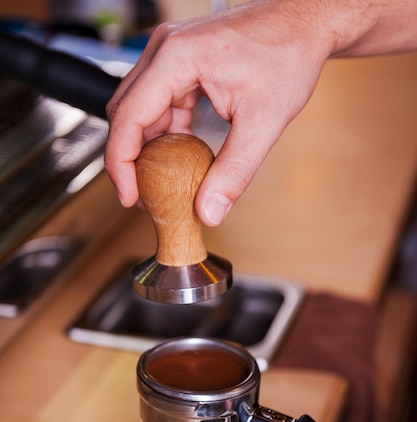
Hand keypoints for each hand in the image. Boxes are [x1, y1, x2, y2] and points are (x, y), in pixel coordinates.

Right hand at [105, 0, 333, 223]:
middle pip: (125, 113)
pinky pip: (158, 103)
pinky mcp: (179, 63)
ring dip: (147, 147)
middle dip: (129, 159)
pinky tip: (178, 156)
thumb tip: (210, 211)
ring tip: (160, 182)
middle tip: (144, 196)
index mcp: (177, 58)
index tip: (129, 196)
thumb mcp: (264, 121)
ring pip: (139, 109)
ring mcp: (169, 54)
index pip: (128, 117)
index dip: (120, 163)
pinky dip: (164, 133)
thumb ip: (235, 171)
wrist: (303, 24)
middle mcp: (165, 51)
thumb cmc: (288, 54)